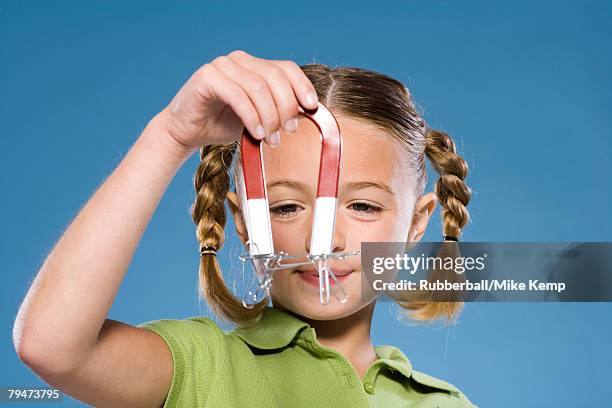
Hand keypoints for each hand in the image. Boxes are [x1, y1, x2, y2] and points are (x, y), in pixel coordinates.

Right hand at [156, 49, 319, 148]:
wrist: (187, 132)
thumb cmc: (223, 125)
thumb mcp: (259, 119)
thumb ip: (278, 111)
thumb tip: (307, 114)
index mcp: (254, 66)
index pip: (286, 68)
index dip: (302, 86)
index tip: (311, 108)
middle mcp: (239, 60)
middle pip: (275, 77)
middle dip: (287, 107)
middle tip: (289, 131)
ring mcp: (222, 66)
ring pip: (258, 88)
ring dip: (270, 116)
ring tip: (271, 139)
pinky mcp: (207, 77)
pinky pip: (238, 96)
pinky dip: (251, 117)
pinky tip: (256, 134)